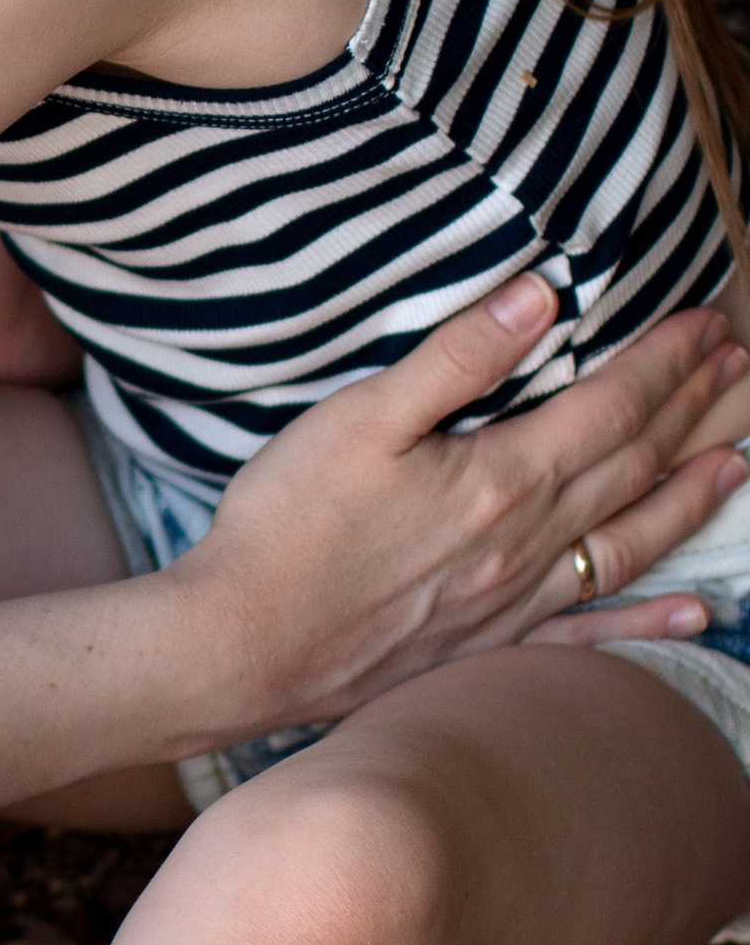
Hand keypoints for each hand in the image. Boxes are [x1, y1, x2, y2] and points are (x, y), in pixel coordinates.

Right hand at [185, 273, 749, 734]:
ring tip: (737, 466)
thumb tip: (540, 299)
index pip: (612, 408)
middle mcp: (527, 543)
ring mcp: (514, 601)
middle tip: (740, 369)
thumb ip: (456, 360)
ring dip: (690, 499)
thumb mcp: (361, 418)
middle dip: (694, 411)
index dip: (666, 363)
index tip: (707, 326)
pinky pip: (590, 633)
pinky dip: (650, 621)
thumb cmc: (290, 525)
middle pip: (635, 466)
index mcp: (502, 477)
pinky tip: (695, 614)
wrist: (244, 644)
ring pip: (629, 542)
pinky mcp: (487, 645)